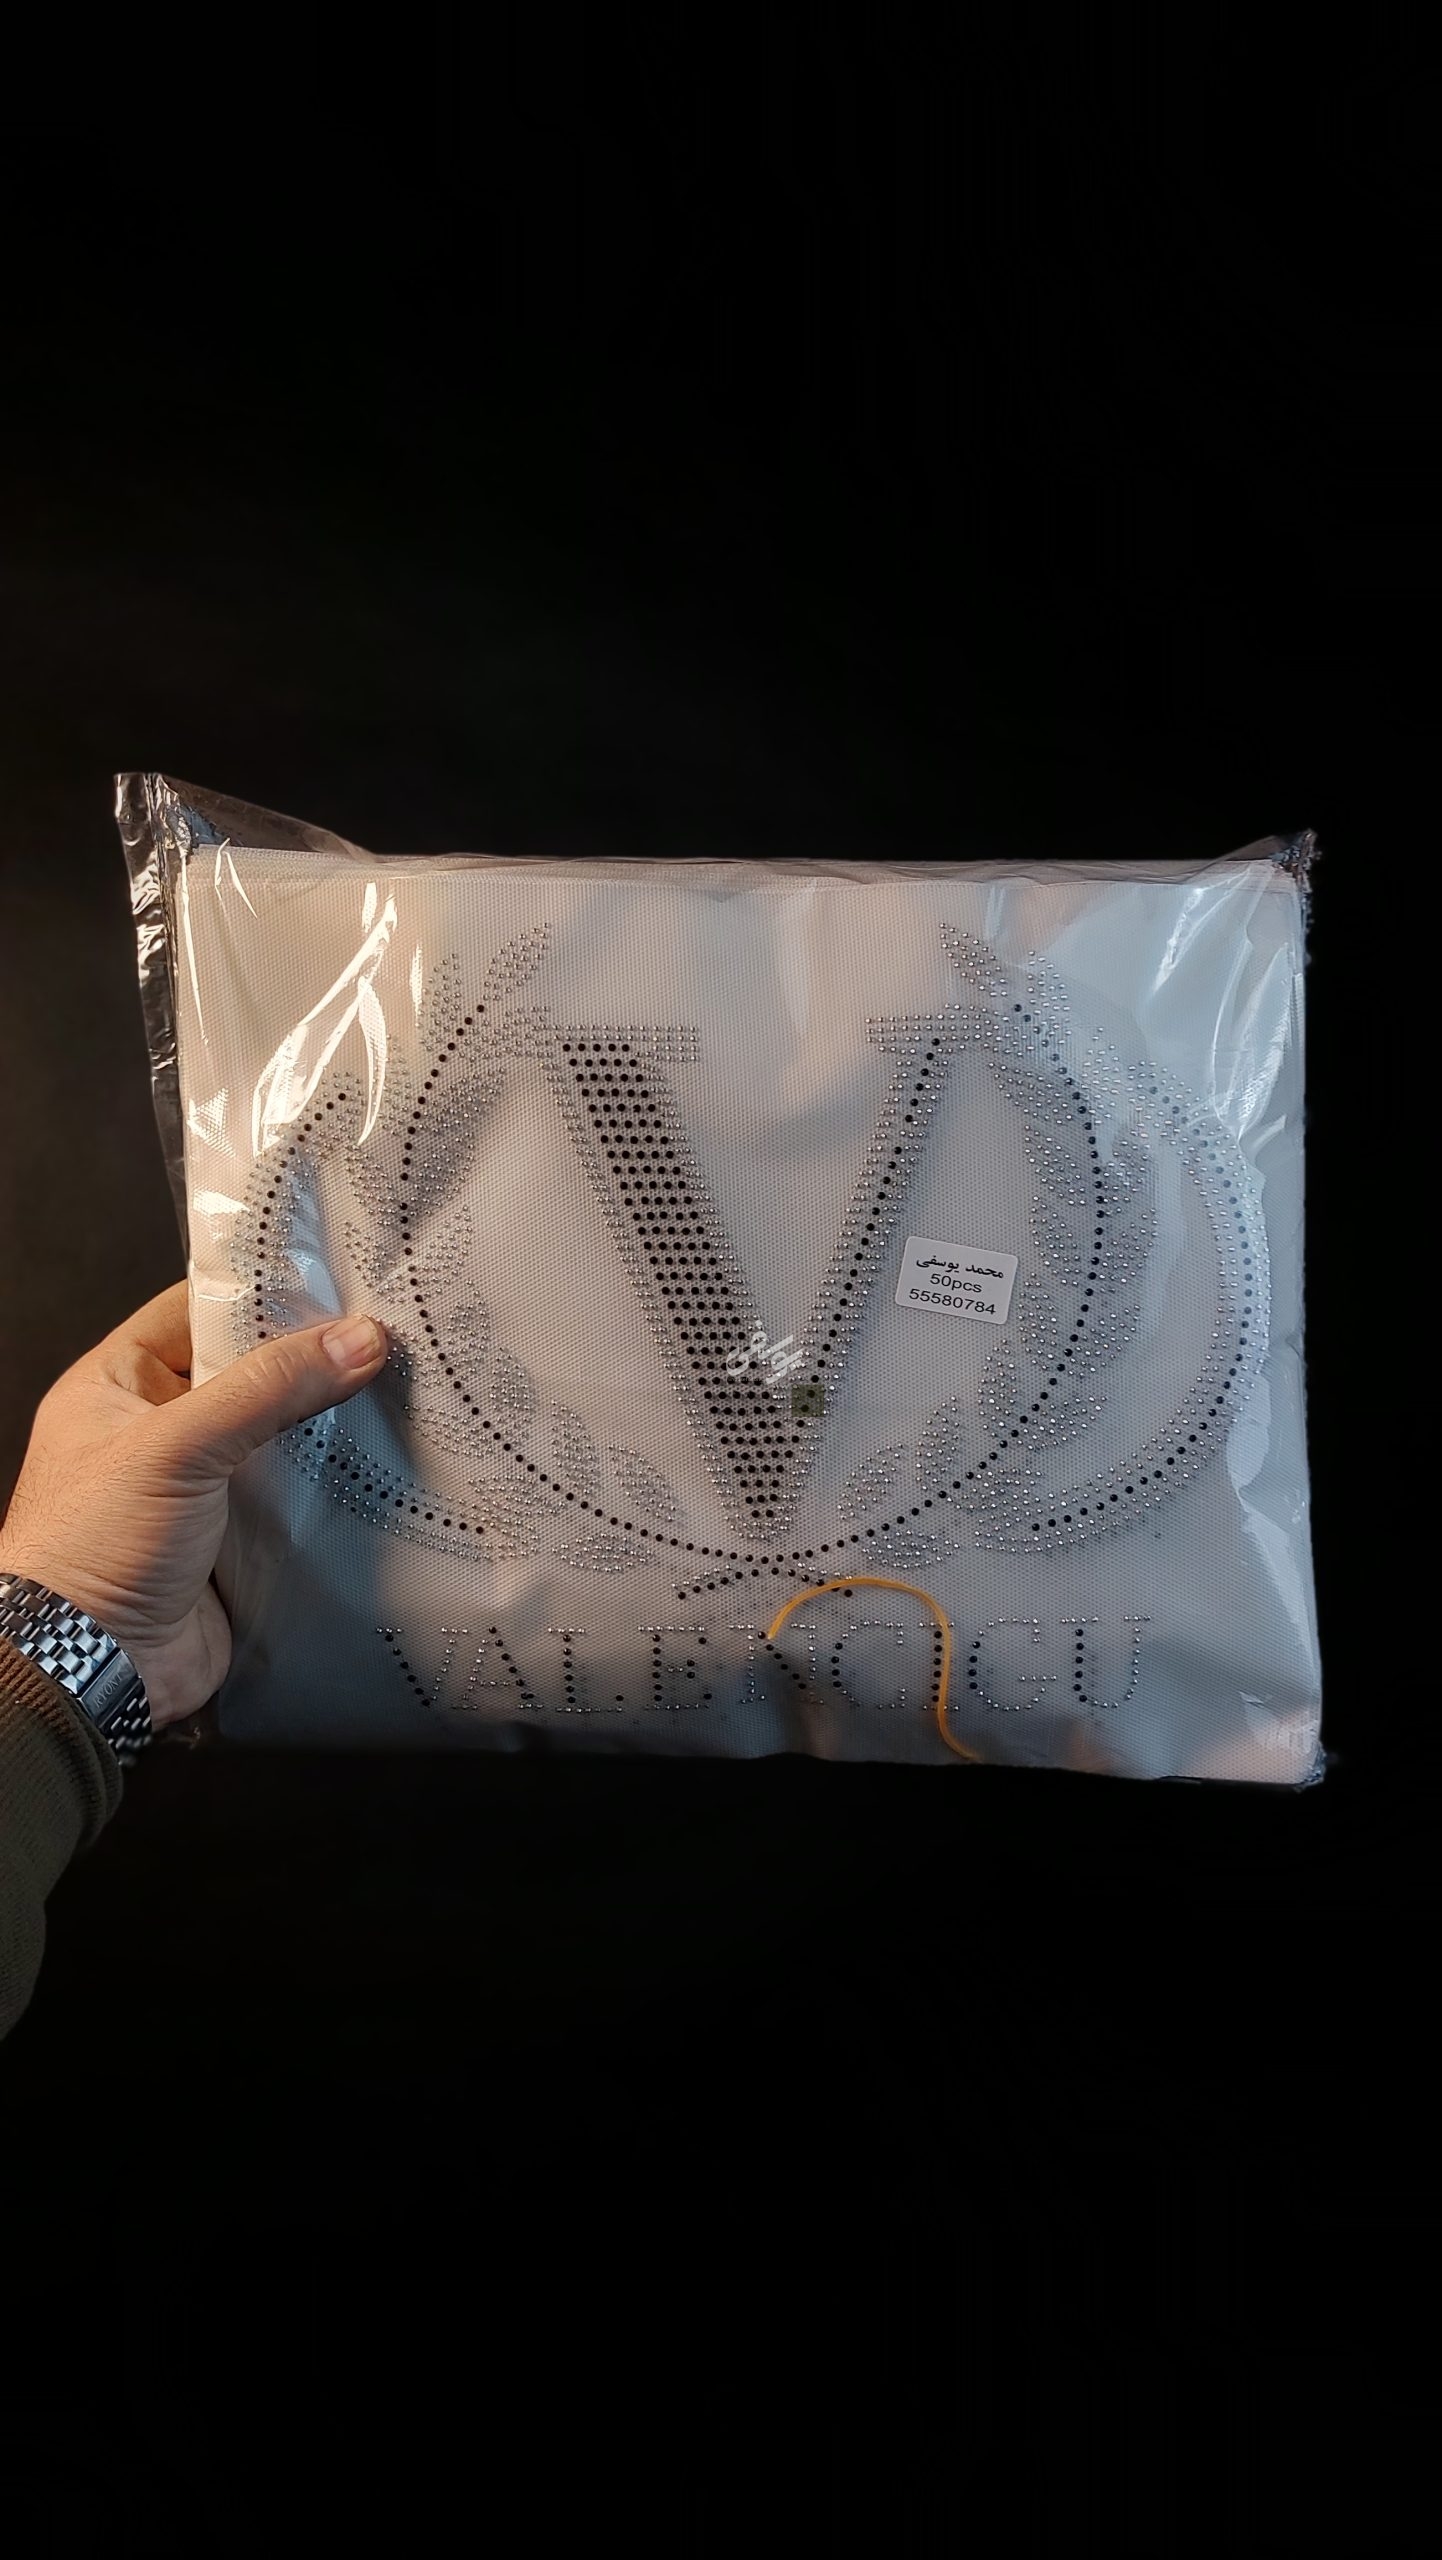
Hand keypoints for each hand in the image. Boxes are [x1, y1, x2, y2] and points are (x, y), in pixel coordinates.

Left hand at [0, 1280, 388, 1729]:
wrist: (92, 1670)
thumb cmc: (95, 1547)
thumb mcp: (176, 1446)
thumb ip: (267, 1388)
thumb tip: (358, 1338)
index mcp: (117, 1386)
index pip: (194, 1309)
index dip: (259, 1289)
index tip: (335, 1274)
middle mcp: (159, 1430)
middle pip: (248, 1372)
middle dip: (311, 1356)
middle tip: (387, 1328)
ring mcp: (202, 1487)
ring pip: (279, 1434)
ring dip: (330, 1421)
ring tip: (402, 1384)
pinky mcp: (239, 1540)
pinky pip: (296, 1496)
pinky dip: (335, 1483)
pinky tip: (387, 1459)